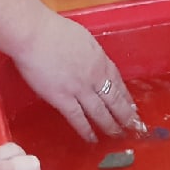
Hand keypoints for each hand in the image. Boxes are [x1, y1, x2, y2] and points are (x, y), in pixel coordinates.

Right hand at [12, 14, 142, 141]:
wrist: (34, 34)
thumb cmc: (52, 30)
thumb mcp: (82, 38)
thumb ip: (89, 53)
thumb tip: (89, 60)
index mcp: (100, 59)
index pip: (118, 82)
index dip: (126, 96)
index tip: (132, 107)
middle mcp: (95, 76)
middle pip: (115, 99)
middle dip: (126, 115)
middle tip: (135, 127)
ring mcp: (80, 89)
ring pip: (101, 112)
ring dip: (111, 126)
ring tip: (118, 136)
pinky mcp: (62, 99)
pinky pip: (78, 118)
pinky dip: (86, 130)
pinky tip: (92, 139)